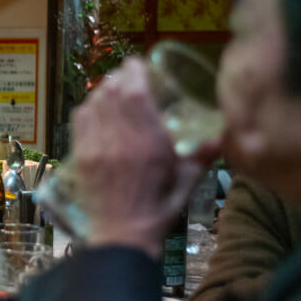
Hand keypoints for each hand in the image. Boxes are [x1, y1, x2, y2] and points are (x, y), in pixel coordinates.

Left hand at [73, 59, 219, 257]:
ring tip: (113, 88)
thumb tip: (221, 135)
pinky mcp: (80, 156)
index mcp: (148, 143)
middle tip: (128, 74)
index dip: (134, 71)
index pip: (135, 92)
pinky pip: (79, 120)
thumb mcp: (188, 183)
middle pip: (113, 92)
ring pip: (94, 103)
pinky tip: (96, 108)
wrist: (121, 237)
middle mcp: (119, 139)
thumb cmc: (159, 210)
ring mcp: (95, 147)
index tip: (139, 63)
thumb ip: (202, 155)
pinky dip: (88, 107)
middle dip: (120, 76)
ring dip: (103, 89)